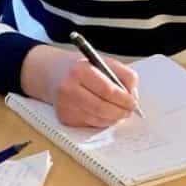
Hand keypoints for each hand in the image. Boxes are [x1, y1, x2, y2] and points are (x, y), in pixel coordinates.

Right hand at [22, 45, 139, 128]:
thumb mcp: (103, 62)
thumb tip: (133, 96)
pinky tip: (104, 112)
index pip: (107, 90)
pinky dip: (102, 120)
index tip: (134, 102)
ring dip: (113, 118)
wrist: (52, 74)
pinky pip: (91, 124)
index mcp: (79, 70)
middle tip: (130, 110)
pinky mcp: (65, 118)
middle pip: (102, 108)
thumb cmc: (81, 67)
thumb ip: (123, 75)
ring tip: (119, 111)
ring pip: (98, 119)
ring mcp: (65, 106)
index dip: (124, 99)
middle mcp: (68, 89)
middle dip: (120, 112)